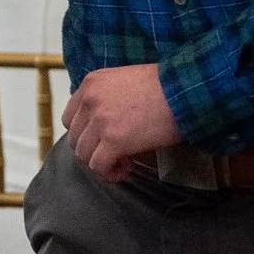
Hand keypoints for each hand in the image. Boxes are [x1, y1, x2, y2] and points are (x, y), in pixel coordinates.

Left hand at [60, 62, 180, 180]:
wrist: (183, 91)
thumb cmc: (163, 86)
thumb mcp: (125, 81)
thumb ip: (107, 98)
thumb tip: (104, 125)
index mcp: (91, 83)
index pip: (71, 118)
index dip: (86, 134)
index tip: (104, 140)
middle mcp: (89, 100)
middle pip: (75, 138)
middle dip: (93, 150)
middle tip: (116, 153)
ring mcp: (100, 120)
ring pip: (83, 154)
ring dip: (101, 162)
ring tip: (123, 162)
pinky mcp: (114, 140)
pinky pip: (98, 166)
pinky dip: (110, 173)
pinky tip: (126, 169)